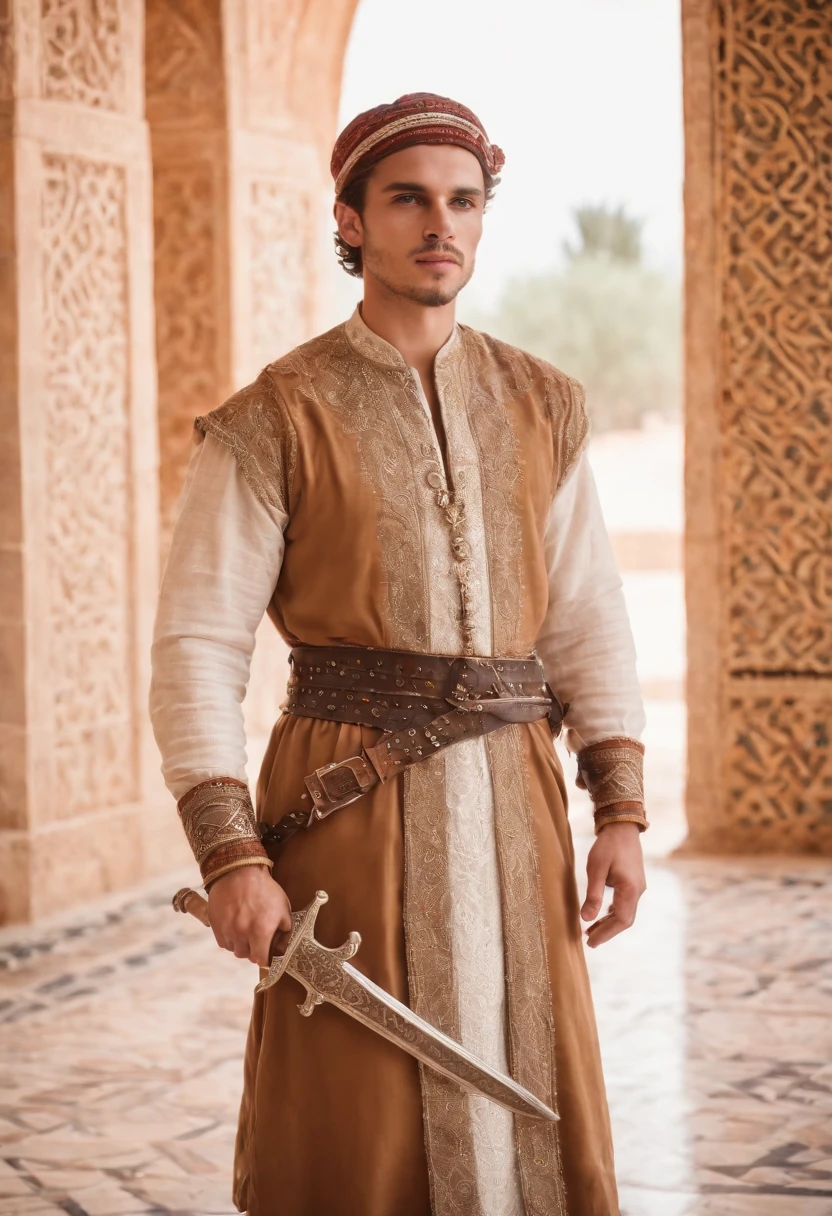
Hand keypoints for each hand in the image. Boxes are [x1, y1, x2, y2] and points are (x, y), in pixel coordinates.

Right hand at [207, 865, 292, 966]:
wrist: (238, 871)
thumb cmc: (264, 889)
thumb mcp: (283, 908)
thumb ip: (285, 932)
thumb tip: (281, 950)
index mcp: (261, 932)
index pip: (262, 961)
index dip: (267, 959)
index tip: (268, 953)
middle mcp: (242, 934)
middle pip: (247, 956)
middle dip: (255, 950)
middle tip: (258, 938)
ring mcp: (227, 930)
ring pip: (235, 950)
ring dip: (242, 945)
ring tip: (247, 930)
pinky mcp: (215, 926)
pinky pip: (223, 942)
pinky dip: (230, 939)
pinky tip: (236, 926)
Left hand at [581, 822, 645, 947]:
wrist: (623, 827)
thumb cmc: (608, 846)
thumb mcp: (596, 868)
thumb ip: (593, 894)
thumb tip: (586, 918)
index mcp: (630, 889)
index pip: (620, 920)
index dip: (605, 933)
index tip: (590, 941)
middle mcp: (638, 891)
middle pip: (625, 920)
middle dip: (607, 932)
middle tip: (589, 941)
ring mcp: (638, 887)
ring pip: (626, 913)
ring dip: (609, 923)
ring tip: (591, 931)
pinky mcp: (634, 883)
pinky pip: (626, 904)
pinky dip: (613, 913)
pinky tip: (602, 915)